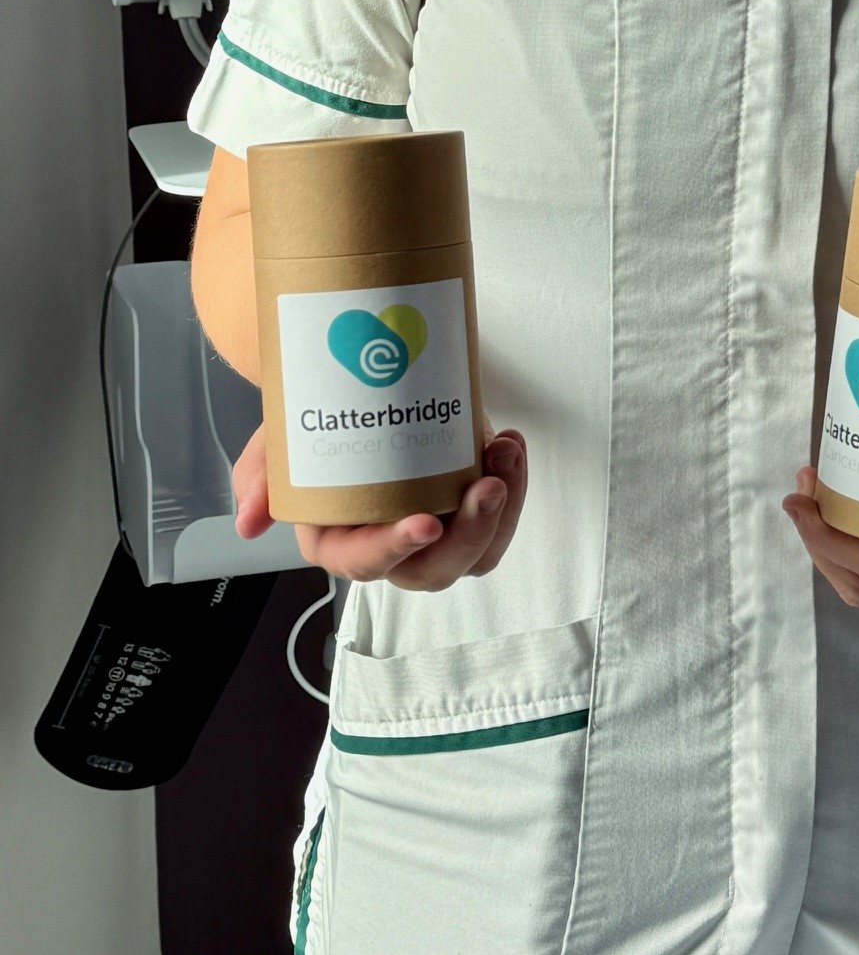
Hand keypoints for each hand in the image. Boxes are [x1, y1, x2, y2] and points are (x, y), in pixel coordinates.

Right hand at [232, 420, 526, 590]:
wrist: (360, 385)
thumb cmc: (317, 423)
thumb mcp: (281, 439)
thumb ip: (260, 475)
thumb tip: (247, 521)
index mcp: (340, 540)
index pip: (365, 563)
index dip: (395, 550)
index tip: (425, 522)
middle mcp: (392, 544)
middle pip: (434, 569)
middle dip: (469, 535)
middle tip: (488, 486)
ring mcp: (437, 527)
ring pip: (477, 551)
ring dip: (503, 511)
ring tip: (506, 454)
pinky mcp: (468, 504)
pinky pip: (501, 518)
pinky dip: (515, 484)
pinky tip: (509, 445)